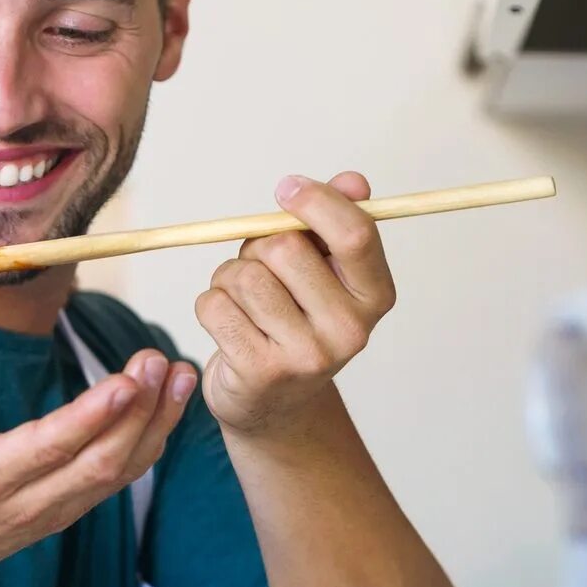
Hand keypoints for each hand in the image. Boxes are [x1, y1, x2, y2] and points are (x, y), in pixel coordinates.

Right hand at [0, 349, 197, 586]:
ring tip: (180, 375)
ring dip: (156, 425)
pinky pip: (117, 479)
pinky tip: (168, 404)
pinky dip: (150, 441)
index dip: (90, 418)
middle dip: (138, 412)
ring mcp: (51, 511)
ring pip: (117, 472)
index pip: (45, 450)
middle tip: (161, 361)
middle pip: (97, 461)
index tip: (127, 381)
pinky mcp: (66, 509)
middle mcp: (23, 502)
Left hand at [196, 172, 396, 437]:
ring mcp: (306, 355)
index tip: (287, 188)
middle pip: (284, 248)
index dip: (316, 201)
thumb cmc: (297, 321)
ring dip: (230, 277)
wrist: (275, 405)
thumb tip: (353, 181)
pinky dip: (211, 304)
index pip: (354, 234)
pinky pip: (214, 305)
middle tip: (260, 269)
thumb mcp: (325, 274)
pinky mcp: (260, 371)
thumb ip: (336, 225)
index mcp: (375, 296)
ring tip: (244, 301)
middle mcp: (349, 330)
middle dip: (258, 247)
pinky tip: (228, 324)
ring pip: (243, 276)